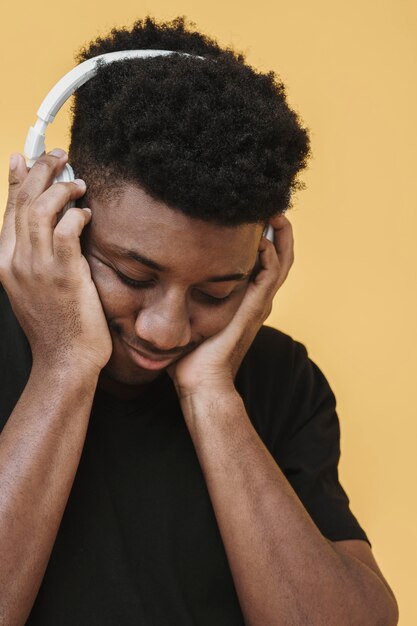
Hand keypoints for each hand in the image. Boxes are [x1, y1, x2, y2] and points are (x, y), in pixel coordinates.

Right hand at [0, 150, 112, 372]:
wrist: (65, 359)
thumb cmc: (58, 323)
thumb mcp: (37, 285)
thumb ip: (37, 253)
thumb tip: (51, 223)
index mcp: (5, 262)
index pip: (8, 209)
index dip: (18, 178)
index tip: (28, 157)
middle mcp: (14, 261)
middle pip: (22, 201)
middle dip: (41, 171)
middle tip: (60, 156)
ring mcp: (36, 268)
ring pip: (40, 209)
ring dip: (61, 188)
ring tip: (79, 183)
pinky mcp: (62, 274)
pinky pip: (65, 230)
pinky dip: (76, 215)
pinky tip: (87, 214)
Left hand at [169, 214, 293, 398]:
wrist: (201, 381)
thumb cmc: (192, 357)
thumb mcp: (190, 320)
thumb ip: (184, 300)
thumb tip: (161, 285)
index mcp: (246, 302)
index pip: (264, 263)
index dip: (265, 238)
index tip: (253, 217)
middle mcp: (258, 301)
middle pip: (280, 258)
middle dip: (279, 232)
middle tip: (272, 208)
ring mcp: (258, 305)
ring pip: (281, 264)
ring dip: (281, 237)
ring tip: (275, 214)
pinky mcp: (253, 310)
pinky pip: (268, 277)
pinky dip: (270, 256)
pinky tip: (262, 238)